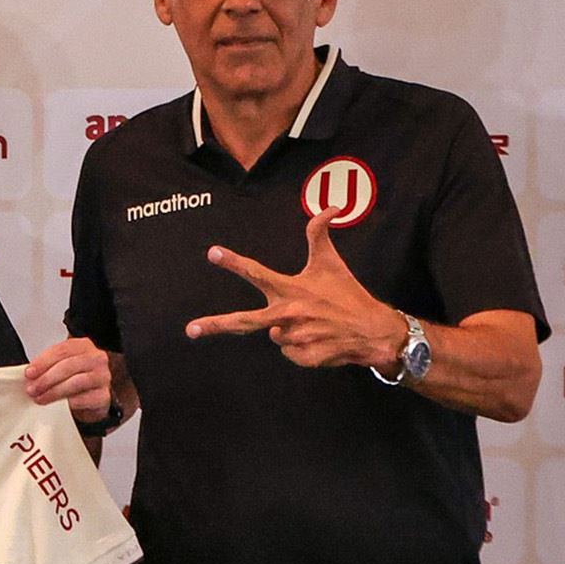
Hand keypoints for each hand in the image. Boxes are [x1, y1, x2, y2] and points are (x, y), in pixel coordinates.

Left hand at [24, 336, 111, 420]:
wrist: (91, 400)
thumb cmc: (74, 380)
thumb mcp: (60, 367)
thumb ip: (46, 367)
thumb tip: (29, 376)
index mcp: (83, 346)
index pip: (62, 350)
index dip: (43, 362)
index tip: (29, 373)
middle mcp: (96, 358)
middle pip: (68, 365)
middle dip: (46, 378)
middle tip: (32, 388)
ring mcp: (102, 377)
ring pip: (75, 382)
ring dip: (54, 391)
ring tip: (40, 398)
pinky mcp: (104, 395)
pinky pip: (84, 399)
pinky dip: (68, 402)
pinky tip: (57, 406)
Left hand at [185, 208, 403, 368]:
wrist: (374, 331)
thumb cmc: (349, 295)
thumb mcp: (332, 263)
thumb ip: (320, 235)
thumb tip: (331, 206)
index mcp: (291, 289)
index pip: (256, 272)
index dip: (233, 262)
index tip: (212, 253)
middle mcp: (288, 313)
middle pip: (244, 320)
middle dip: (215, 324)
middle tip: (191, 329)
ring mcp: (295, 337)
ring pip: (275, 337)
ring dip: (287, 332)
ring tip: (314, 324)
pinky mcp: (304, 356)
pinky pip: (289, 353)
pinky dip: (300, 349)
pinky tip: (319, 340)